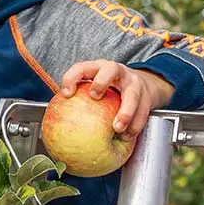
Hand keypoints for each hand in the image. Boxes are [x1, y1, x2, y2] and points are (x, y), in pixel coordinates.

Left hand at [59, 60, 173, 138]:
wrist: (145, 85)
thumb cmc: (111, 90)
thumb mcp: (96, 90)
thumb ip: (80, 103)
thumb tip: (57, 130)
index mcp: (99, 68)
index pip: (83, 67)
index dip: (73, 77)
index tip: (66, 93)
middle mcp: (117, 71)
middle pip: (110, 69)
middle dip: (102, 81)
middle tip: (94, 96)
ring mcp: (133, 83)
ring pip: (132, 93)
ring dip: (125, 111)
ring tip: (117, 128)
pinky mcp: (146, 96)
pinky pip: (143, 110)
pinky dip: (136, 124)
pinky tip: (128, 136)